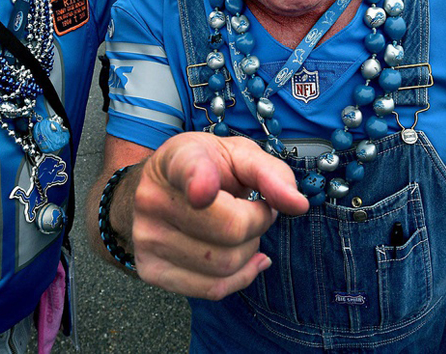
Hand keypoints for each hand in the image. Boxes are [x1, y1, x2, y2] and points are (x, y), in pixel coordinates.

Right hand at [131, 132, 307, 299]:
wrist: (162, 185)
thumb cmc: (208, 168)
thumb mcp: (240, 156)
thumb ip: (271, 174)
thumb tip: (298, 205)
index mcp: (179, 158)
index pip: (189, 171)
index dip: (199, 182)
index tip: (203, 191)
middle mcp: (153, 198)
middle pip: (230, 230)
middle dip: (258, 224)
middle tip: (255, 210)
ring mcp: (147, 236)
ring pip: (223, 266)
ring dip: (249, 251)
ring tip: (240, 230)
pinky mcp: (149, 269)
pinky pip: (211, 289)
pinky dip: (239, 278)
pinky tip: (245, 258)